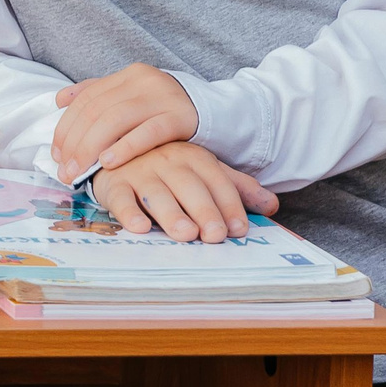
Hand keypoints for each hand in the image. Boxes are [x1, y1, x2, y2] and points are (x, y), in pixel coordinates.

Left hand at [53, 64, 198, 182]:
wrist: (220, 112)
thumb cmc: (168, 110)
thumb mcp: (134, 97)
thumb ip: (99, 95)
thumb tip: (60, 99)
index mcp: (129, 75)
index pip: (87, 99)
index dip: (67, 126)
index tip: (56, 153)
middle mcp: (143, 81)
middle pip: (97, 109)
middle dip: (75, 141)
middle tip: (64, 169)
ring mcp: (163, 97)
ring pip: (116, 119)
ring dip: (92, 147)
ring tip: (79, 170)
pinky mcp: (181, 117)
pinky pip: (148, 132)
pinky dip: (125, 146)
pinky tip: (108, 162)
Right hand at [88, 142, 278, 242]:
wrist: (114, 151)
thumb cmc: (167, 168)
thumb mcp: (202, 171)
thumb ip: (235, 187)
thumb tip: (273, 205)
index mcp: (193, 157)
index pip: (217, 181)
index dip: (229, 205)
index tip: (239, 229)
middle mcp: (167, 161)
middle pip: (189, 186)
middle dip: (204, 210)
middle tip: (214, 235)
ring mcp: (138, 172)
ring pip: (156, 193)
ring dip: (170, 213)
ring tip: (184, 233)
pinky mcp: (113, 184)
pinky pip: (119, 198)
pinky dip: (128, 212)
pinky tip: (139, 227)